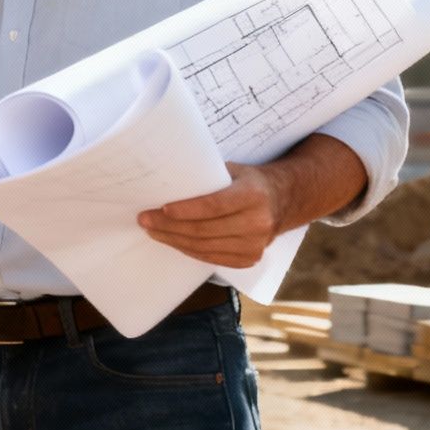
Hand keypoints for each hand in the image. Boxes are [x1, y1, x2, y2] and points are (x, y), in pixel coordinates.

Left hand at [137, 163, 287, 269]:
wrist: (284, 200)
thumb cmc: (251, 181)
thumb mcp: (235, 170)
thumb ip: (208, 176)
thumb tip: (168, 178)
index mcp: (253, 196)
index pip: (214, 205)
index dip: (186, 209)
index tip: (162, 208)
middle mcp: (258, 222)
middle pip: (204, 229)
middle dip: (170, 226)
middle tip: (145, 219)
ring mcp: (255, 245)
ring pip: (205, 246)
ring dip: (174, 240)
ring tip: (153, 231)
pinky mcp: (250, 259)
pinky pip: (212, 258)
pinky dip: (190, 250)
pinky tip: (173, 241)